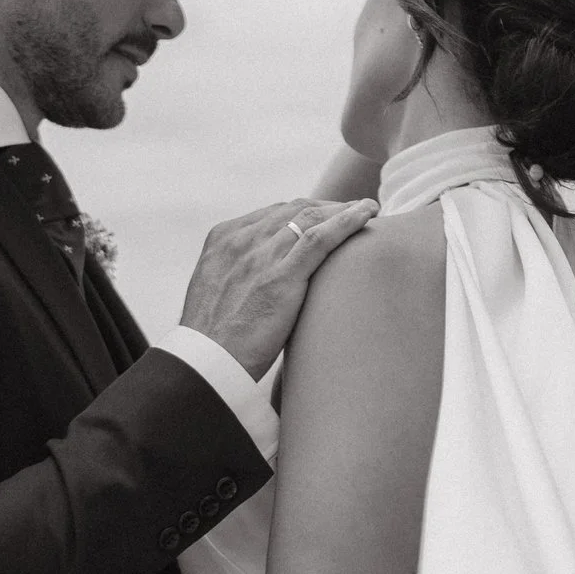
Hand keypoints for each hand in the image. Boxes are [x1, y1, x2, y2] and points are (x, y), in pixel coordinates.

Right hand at [179, 198, 378, 379]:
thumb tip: (263, 282)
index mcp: (222, 240)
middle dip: (327, 207)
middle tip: (353, 211)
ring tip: (368, 210)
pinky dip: (348, 221)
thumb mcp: (218, 294)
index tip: (326, 216)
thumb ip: (238, 277)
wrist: (206, 365)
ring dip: (343, 210)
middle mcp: (241, 240)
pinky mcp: (281, 276)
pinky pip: (321, 238)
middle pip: (294, 210)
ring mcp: (260, 256)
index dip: (304, 211)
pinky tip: (368, 214)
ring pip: (310, 218)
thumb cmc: (215, 341)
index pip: (272, 214)